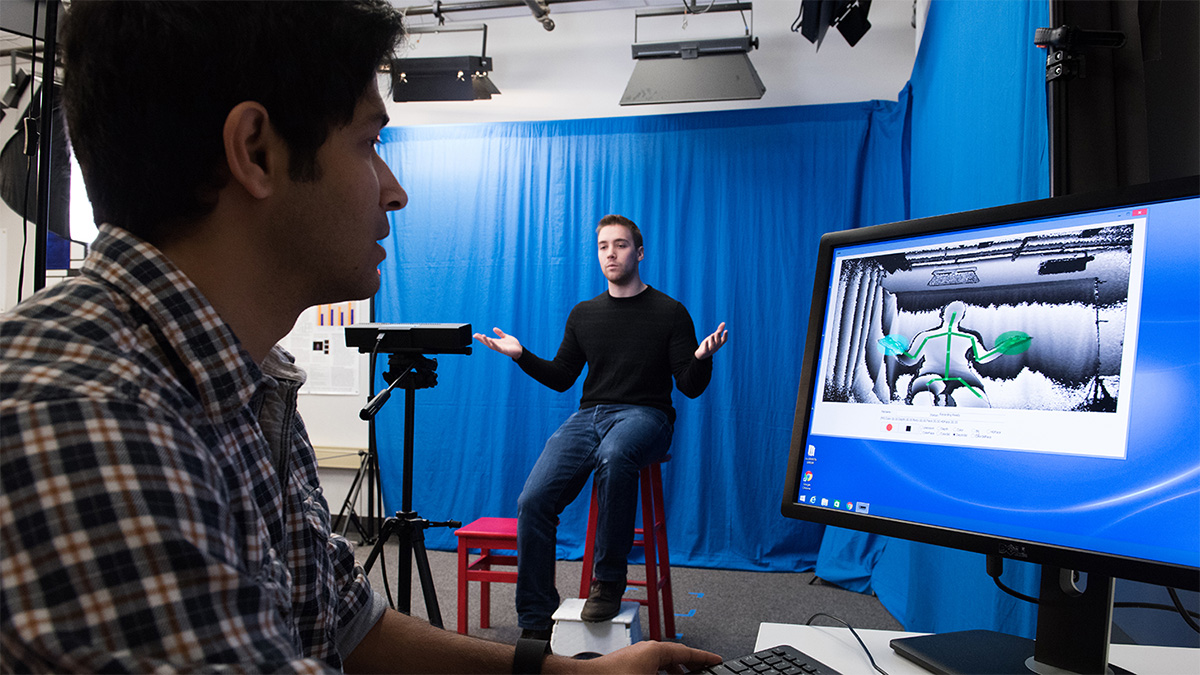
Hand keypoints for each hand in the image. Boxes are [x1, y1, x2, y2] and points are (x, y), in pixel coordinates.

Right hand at [473, 327, 522, 359]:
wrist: (520, 350)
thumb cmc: (513, 345)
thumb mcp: (505, 337)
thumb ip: (500, 333)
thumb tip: (494, 328)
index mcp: (496, 342)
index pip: (487, 339)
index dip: (481, 337)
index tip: (475, 334)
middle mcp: (496, 345)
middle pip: (487, 342)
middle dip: (481, 339)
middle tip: (475, 335)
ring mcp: (499, 348)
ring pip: (491, 345)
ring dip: (486, 341)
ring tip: (482, 336)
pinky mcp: (503, 350)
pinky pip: (497, 347)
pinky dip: (494, 344)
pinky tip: (491, 340)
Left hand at [547, 640, 721, 674]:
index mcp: (655, 651)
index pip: (687, 652)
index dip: (704, 658)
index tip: (716, 660)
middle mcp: (646, 651)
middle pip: (676, 657)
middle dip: (690, 667)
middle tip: (703, 673)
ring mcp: (635, 658)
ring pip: (662, 664)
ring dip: (675, 673)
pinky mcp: (626, 666)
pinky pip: (651, 668)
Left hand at [694, 322, 728, 359]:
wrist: (701, 354)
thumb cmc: (709, 344)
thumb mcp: (714, 337)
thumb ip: (719, 330)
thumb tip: (724, 323)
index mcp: (719, 344)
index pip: (724, 340)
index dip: (725, 336)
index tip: (726, 330)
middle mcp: (716, 347)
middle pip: (718, 342)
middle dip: (718, 337)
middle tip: (717, 332)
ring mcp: (711, 350)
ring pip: (713, 345)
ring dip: (713, 340)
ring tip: (712, 335)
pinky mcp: (705, 352)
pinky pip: (706, 349)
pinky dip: (706, 345)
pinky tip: (706, 341)